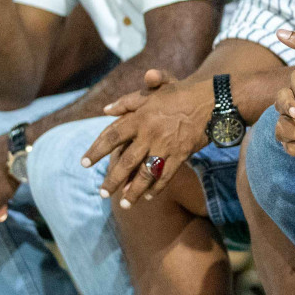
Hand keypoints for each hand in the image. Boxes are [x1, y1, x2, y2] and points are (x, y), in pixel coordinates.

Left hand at [82, 69, 211, 206]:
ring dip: (134, 191)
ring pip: (145, 174)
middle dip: (113, 180)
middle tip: (102, 193)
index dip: (96, 150)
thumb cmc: (180, 94)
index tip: (84, 164)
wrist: (211, 99)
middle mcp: (150, 133)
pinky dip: (157, 188)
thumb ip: (127, 101)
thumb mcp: (153, 92)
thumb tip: (105, 110)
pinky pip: (166, 176)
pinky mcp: (181, 155)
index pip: (111, 136)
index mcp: (140, 117)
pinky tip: (149, 197)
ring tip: (124, 203)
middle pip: (126, 161)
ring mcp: (166, 146)